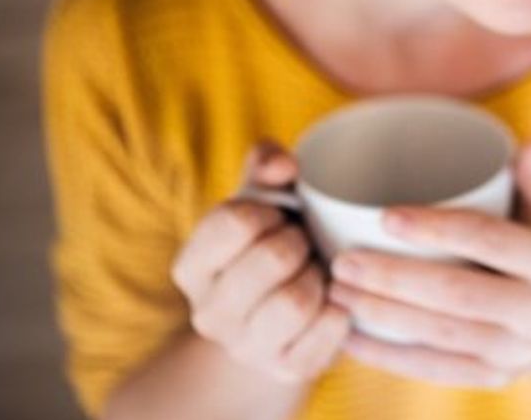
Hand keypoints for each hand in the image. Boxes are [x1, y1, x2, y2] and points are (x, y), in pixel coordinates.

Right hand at [170, 140, 350, 383]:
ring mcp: (246, 347)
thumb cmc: (272, 242)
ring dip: (319, 278)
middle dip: (298, 242)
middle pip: (271, 259)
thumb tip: (284, 167)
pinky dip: (340, 308)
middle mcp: (208, 313)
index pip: (232, 222)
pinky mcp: (287, 368)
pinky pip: (329, 329)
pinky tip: (332, 301)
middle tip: (303, 244)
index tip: (276, 216)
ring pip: (297, 301)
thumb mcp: (261, 199)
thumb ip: (266, 163)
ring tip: (316, 273)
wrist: (284, 320)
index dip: (268, 210)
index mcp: (190, 266)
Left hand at [327, 143, 530, 387]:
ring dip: (382, 314)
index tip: (385, 216)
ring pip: (440, 335)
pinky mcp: (491, 378)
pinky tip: (349, 335)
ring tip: (337, 290)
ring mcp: (516, 352)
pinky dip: (387, 355)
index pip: (492, 240)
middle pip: (458, 294)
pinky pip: (433, 370)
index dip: (438, 228)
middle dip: (394, 278)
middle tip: (343, 260)